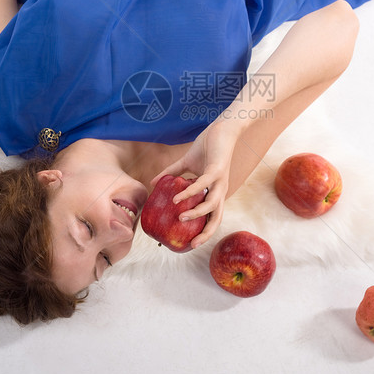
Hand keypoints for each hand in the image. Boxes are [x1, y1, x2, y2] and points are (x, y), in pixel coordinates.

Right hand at [150, 119, 242, 247]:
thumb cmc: (207, 146)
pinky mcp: (217, 170)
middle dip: (206, 233)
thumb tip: (152, 183)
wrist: (221, 128)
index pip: (212, 217)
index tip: (191, 244)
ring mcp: (220, 181)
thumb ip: (171, 174)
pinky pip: (202, 185)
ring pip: (212, 205)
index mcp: (215, 191)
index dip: (204, 231)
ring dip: (197, 214)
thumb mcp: (186, 163)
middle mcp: (220, 190)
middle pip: (217, 218)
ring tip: (180, 218)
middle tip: (192, 244)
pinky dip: (190, 192)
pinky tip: (178, 197)